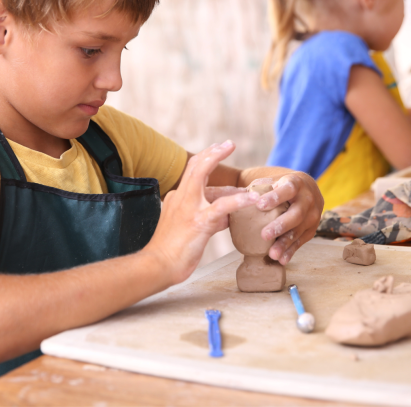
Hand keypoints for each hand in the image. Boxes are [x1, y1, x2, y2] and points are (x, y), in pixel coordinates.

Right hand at [143, 141, 259, 284]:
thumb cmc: (172, 251)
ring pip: (203, 176)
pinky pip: (222, 206)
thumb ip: (209, 218)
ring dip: (222, 165)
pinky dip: (239, 200)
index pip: (192, 173)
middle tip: (229, 144)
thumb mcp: (191, 229)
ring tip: (246, 175)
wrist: (157, 266)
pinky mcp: (199, 222)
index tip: (218, 150)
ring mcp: (189, 208)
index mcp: (177, 198)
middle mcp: (181, 198)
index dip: (206, 160)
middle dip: (213, 152)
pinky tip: (253, 199)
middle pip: (195, 166)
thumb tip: (227, 216)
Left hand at [253, 173, 322, 264]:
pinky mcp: (311, 229)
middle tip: (265, 235)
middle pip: (296, 214)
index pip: (287, 189)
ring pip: (298, 230)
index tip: (259, 205)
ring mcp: (312, 216)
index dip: (275, 197)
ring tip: (272, 254)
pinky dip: (291, 251)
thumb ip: (260, 188)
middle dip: (280, 225)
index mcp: (296, 184)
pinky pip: (301, 241)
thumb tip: (238, 197)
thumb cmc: (282, 186)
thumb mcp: (274, 181)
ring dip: (285, 243)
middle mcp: (307, 200)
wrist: (308, 190)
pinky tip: (281, 259)